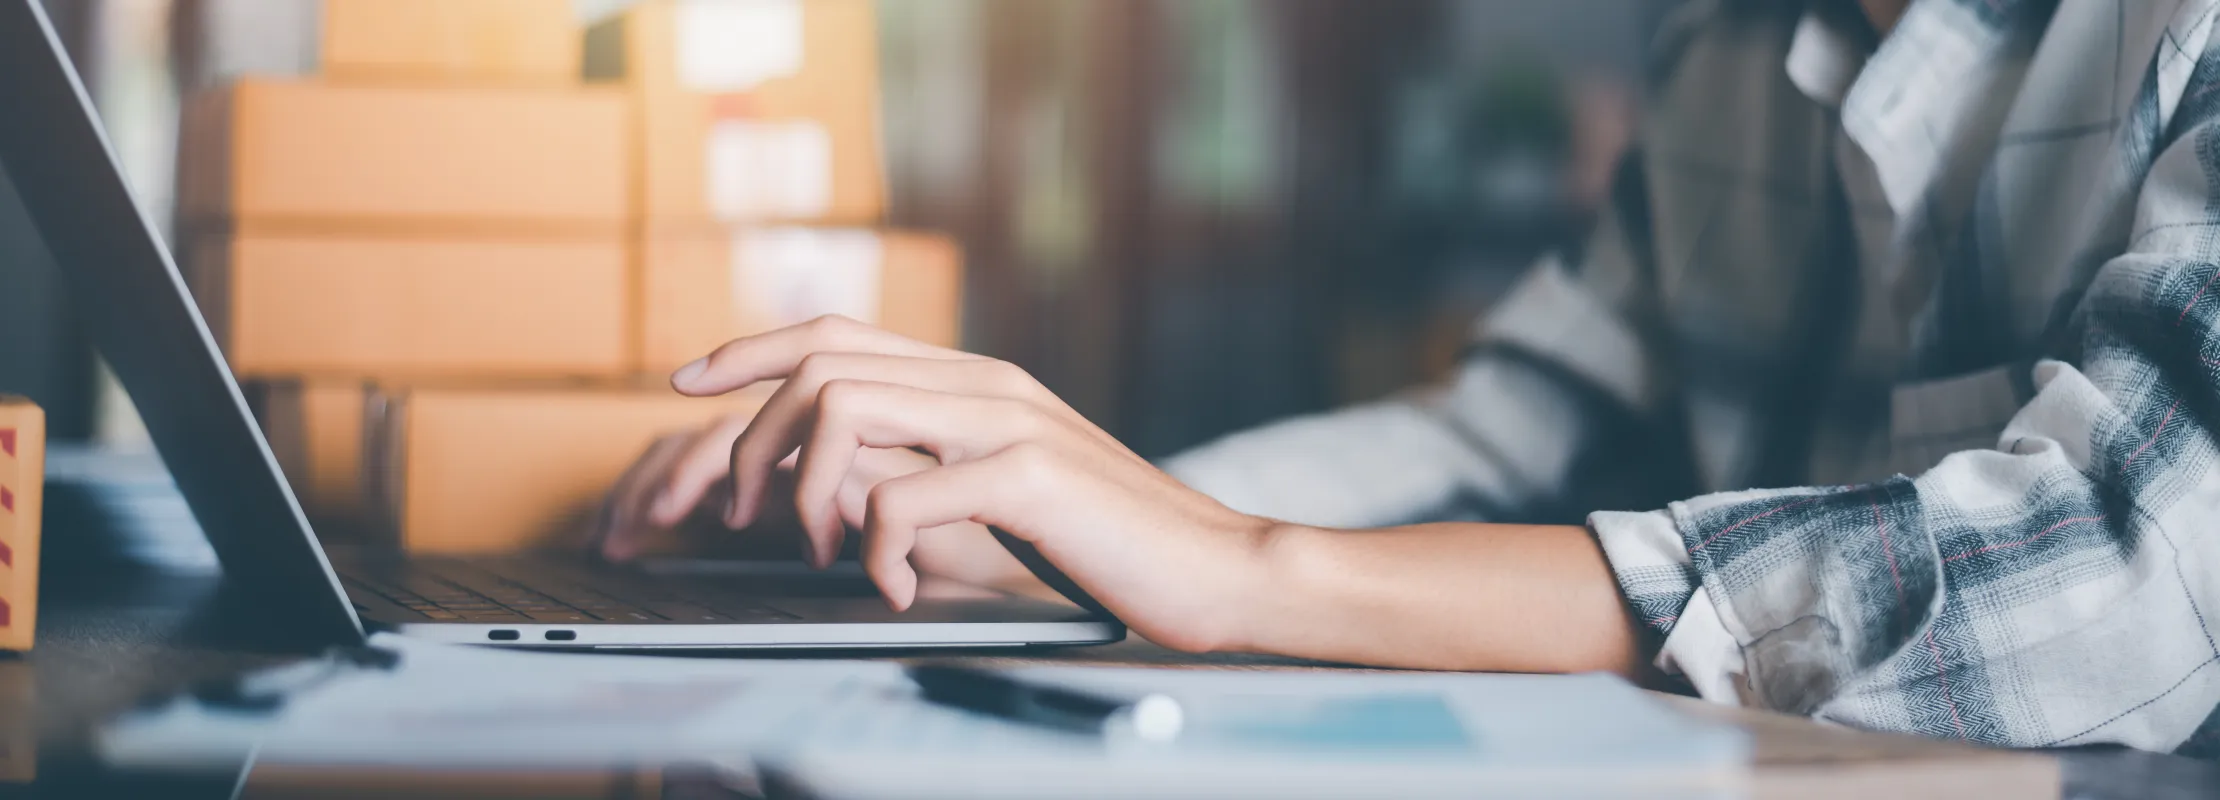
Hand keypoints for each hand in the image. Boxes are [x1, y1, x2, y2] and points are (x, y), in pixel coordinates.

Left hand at [672, 315, 1276, 652]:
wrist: (1215, 567)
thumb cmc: (1107, 544)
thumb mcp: (1000, 493)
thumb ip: (928, 465)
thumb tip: (839, 480)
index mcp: (973, 380)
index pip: (835, 333)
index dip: (747, 350)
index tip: (685, 383)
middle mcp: (982, 383)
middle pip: (819, 363)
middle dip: (753, 435)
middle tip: (742, 511)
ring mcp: (1006, 422)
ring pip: (845, 411)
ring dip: (805, 491)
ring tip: (822, 553)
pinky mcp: (1026, 477)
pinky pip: (902, 497)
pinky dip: (875, 552)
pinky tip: (891, 590)